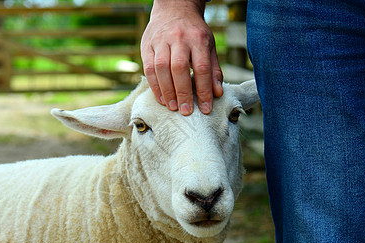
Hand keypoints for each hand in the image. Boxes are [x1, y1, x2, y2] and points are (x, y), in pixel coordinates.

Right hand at [141, 0, 222, 115]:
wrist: (174, 8)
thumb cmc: (194, 32)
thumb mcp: (209, 46)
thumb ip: (213, 70)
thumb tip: (217, 93)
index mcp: (198, 39)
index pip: (202, 68)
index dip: (204, 91)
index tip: (206, 109)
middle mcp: (179, 38)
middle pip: (179, 68)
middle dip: (183, 92)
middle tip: (186, 111)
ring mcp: (161, 41)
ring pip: (161, 68)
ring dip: (167, 91)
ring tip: (172, 107)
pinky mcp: (147, 45)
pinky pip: (149, 68)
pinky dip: (154, 85)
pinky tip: (161, 98)